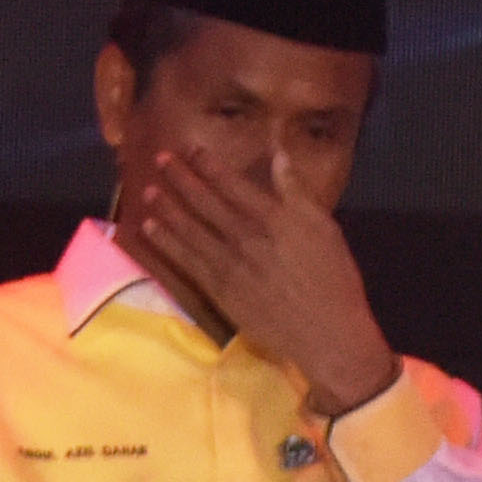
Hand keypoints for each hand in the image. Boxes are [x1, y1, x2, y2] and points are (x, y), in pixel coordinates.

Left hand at [113, 149, 397, 414]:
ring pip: (189, 229)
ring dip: (167, 207)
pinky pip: (186, 261)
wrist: (326, 332)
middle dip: (181, 178)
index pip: (232, 184)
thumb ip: (296, 191)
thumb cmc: (333, 278)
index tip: (192, 149)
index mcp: (273, 218)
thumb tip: (278, 154)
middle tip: (160, 158)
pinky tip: (150, 229)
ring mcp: (229, 264)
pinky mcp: (219, 290)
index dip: (209, 165)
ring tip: (148, 189)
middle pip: (205, 202)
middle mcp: (245, 236)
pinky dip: (166, 242)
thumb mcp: (324, 227)